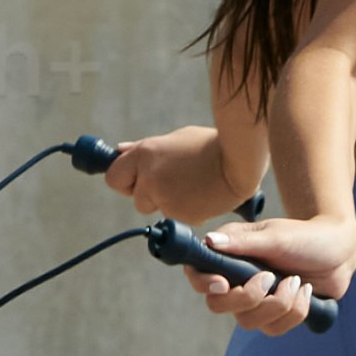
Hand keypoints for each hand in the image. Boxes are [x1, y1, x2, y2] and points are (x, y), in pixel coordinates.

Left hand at [97, 125, 222, 219]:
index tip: (138, 180)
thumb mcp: (176, 138)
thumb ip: (145, 149)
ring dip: (170, 203)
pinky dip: (188, 210)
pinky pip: (178, 217)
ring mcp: (165, 199)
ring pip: (158, 210)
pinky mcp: (181, 215)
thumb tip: (120, 151)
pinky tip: (203, 194)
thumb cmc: (211, 145)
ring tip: (194, 185)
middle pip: (136, 200)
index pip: (114, 178)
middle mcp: (150, 178)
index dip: (126, 181)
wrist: (241, 161)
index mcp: (145, 154)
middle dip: (151, 195)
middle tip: (175, 182)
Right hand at [195, 208, 355, 335]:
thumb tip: (210, 241)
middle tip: (271, 277)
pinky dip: (295, 311)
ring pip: (248, 322)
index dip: (203, 284)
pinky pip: (274, 328)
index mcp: (229, 254)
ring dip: (278, 304)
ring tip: (297, 281)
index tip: (224, 283)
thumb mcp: (276, 235)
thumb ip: (244, 242)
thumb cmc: (305, 236)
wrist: (338, 252)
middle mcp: (236, 280)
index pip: (198, 275)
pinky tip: (306, 291)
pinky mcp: (274, 315)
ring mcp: (255, 300)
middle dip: (248, 297)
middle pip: (218, 305)